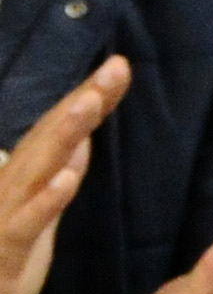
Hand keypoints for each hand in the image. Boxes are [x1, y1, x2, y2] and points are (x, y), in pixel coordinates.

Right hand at [0, 55, 126, 293]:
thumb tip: (78, 144)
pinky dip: (42, 202)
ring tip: (91, 101)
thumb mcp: (36, 225)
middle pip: (44, 143)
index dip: (86, 101)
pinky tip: (64, 178)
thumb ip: (53, 185)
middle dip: (80, 102)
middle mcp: (3, 196)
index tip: (120, 69)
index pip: (54, 136)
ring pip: (31, 174)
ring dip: (61, 136)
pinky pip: (20, 228)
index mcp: (18, 188)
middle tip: (117, 66)